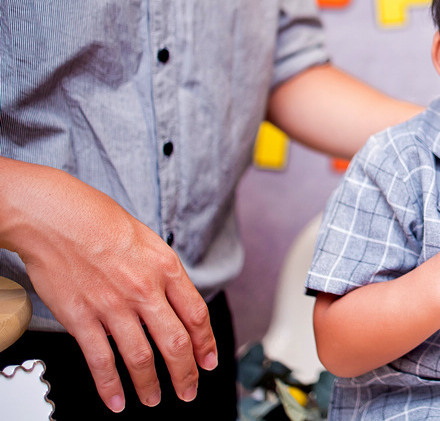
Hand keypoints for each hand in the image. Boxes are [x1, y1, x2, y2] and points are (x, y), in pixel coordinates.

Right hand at [1, 160, 217, 412]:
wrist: (54, 216)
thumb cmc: (98, 219)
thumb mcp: (148, 240)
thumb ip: (163, 272)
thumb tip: (176, 299)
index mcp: (166, 267)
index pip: (196, 315)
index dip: (205, 344)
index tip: (208, 360)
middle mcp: (144, 289)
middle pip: (175, 343)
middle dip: (186, 374)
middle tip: (188, 390)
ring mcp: (113, 306)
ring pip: (141, 358)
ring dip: (150, 385)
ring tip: (155, 399)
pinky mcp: (82, 318)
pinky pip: (101, 361)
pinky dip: (110, 386)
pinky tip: (116, 400)